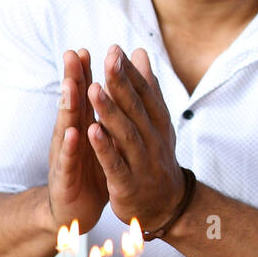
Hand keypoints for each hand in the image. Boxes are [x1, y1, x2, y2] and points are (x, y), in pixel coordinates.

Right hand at [46, 48, 108, 231]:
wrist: (75, 212)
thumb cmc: (89, 171)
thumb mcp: (98, 141)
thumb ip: (101, 115)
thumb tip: (108, 86)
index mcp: (81, 126)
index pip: (82, 95)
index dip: (83, 73)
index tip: (86, 49)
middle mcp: (69, 136)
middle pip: (71, 104)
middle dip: (72, 78)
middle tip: (73, 54)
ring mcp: (65, 156)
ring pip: (66, 127)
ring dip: (69, 106)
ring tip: (72, 85)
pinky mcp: (65, 178)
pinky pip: (69, 160)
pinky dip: (71, 146)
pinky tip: (74, 132)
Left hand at [86, 45, 187, 229]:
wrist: (166, 207)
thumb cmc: (156, 157)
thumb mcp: (156, 121)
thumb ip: (146, 87)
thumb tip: (139, 52)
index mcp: (158, 124)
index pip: (145, 94)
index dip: (131, 73)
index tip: (116, 49)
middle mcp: (153, 140)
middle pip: (136, 109)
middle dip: (121, 84)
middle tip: (109, 59)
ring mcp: (141, 163)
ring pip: (126, 134)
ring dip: (109, 112)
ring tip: (93, 90)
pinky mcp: (128, 184)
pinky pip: (115, 164)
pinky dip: (104, 148)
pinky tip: (91, 131)